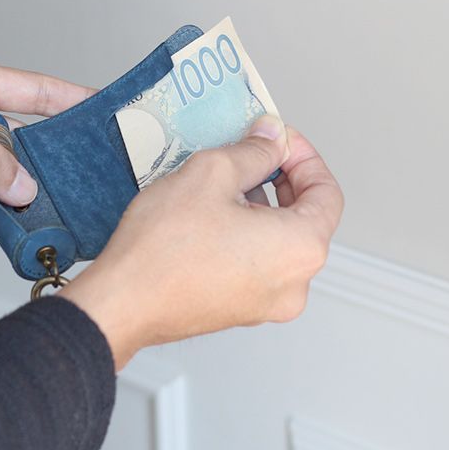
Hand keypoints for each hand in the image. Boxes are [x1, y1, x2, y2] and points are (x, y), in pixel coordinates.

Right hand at [60, 116, 343, 369]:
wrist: (122, 301)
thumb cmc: (164, 245)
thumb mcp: (212, 173)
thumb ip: (254, 150)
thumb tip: (272, 138)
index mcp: (301, 249)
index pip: (326, 193)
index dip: (303, 156)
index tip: (276, 140)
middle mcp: (294, 284)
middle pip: (305, 218)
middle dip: (281, 180)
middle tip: (250, 154)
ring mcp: (266, 304)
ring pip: (277, 241)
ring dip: (260, 206)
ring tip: (223, 184)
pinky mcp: (239, 311)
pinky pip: (256, 263)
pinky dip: (245, 234)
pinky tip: (211, 216)